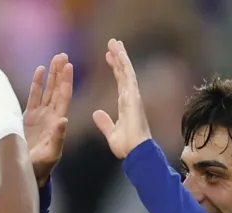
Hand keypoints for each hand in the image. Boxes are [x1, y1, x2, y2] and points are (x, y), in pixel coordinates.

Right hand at [24, 53, 72, 185]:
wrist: (27, 172)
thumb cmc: (41, 166)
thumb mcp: (51, 154)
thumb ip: (57, 137)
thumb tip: (64, 120)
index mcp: (58, 122)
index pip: (64, 97)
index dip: (66, 82)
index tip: (69, 66)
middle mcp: (51, 116)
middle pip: (57, 90)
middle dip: (60, 73)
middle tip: (63, 55)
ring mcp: (40, 115)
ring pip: (47, 90)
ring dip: (51, 75)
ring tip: (55, 58)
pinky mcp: (29, 117)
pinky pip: (34, 96)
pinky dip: (37, 83)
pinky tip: (40, 70)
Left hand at [92, 39, 151, 158]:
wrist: (135, 152)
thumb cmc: (126, 147)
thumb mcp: (111, 132)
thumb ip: (104, 122)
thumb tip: (96, 113)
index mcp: (125, 105)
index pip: (119, 81)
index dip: (114, 68)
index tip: (108, 57)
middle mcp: (130, 97)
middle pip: (123, 73)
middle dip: (118, 57)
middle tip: (113, 43)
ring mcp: (133, 96)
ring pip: (126, 71)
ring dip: (121, 55)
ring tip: (114, 42)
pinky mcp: (134, 97)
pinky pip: (128, 76)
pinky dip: (124, 64)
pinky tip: (120, 53)